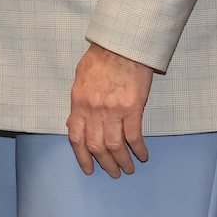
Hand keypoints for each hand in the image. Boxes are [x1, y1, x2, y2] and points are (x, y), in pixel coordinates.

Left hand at [66, 41, 154, 176]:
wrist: (123, 43)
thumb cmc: (101, 57)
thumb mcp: (80, 78)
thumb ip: (78, 102)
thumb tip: (74, 123)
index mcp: (78, 102)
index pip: (76, 138)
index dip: (82, 157)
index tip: (88, 169)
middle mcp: (94, 110)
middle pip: (97, 146)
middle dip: (105, 164)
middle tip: (113, 173)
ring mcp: (113, 110)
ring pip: (115, 146)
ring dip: (122, 161)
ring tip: (128, 169)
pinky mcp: (133, 107)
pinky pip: (134, 136)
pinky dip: (138, 149)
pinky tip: (142, 156)